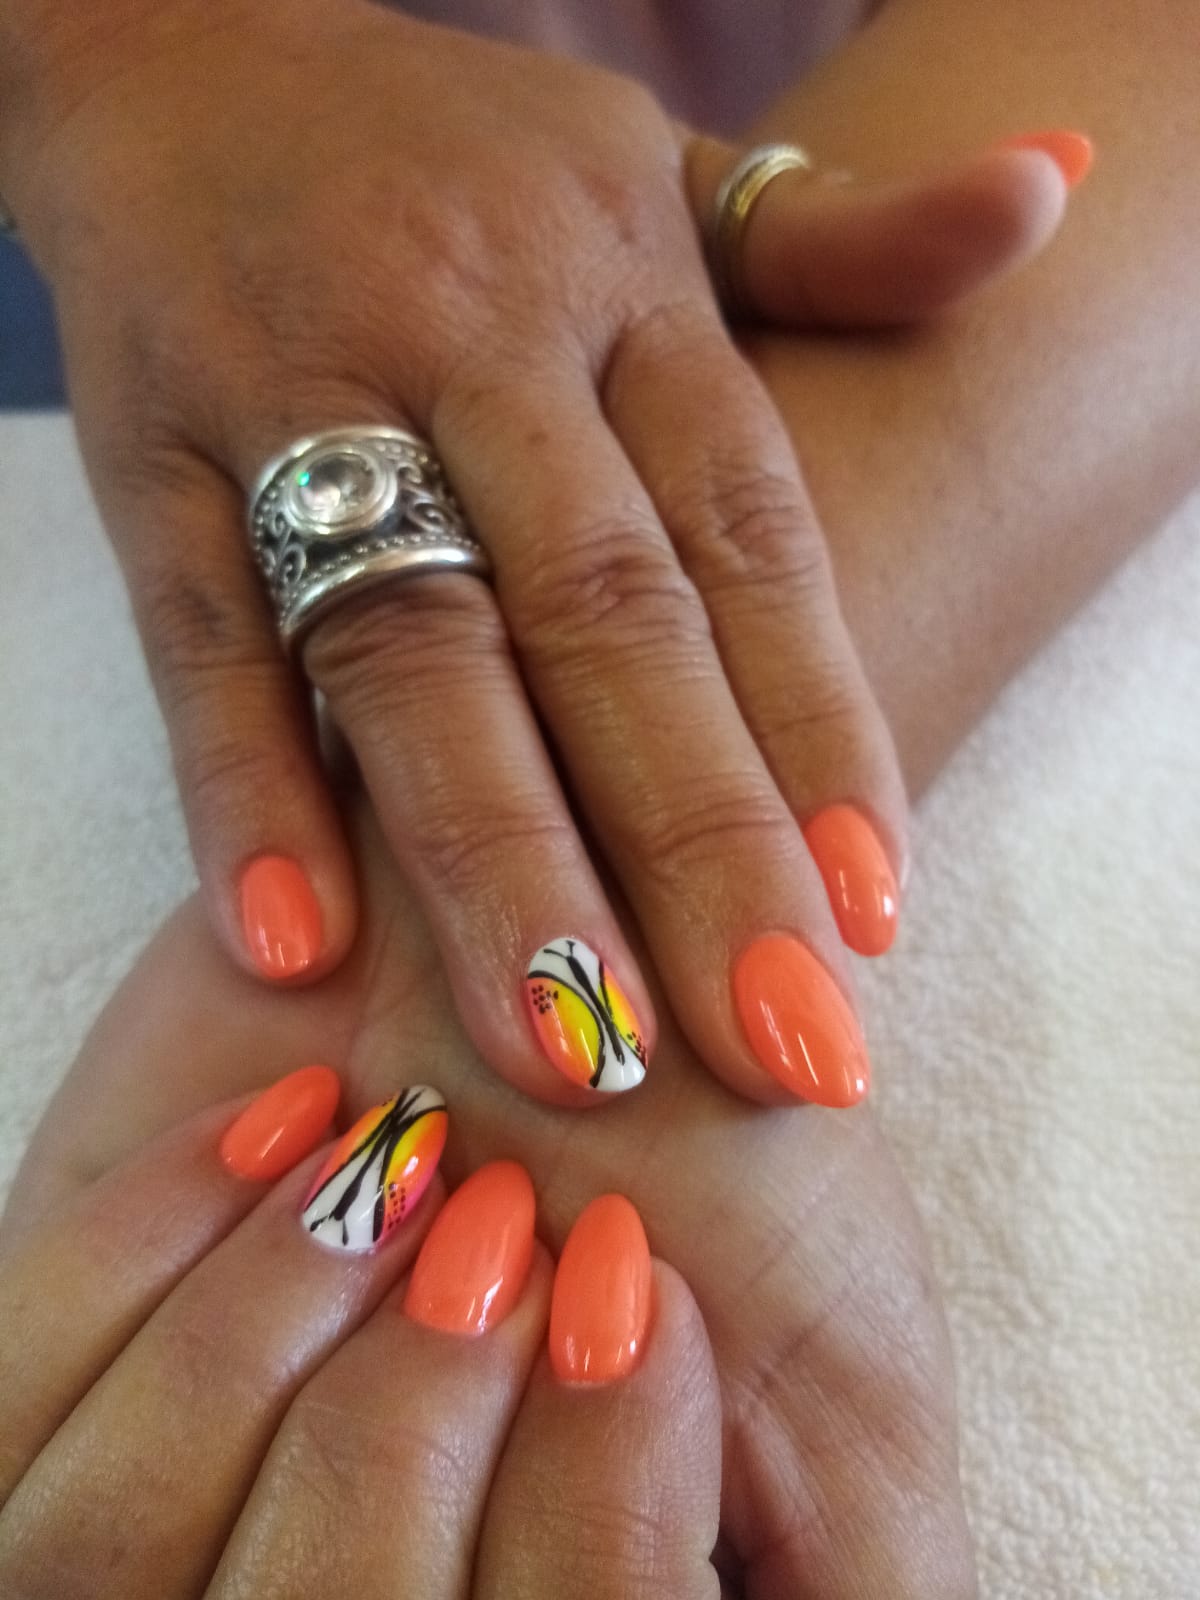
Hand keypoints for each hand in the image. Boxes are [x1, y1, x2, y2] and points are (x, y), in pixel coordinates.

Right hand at [0, 0, 1077, 1108]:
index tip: (873, 915)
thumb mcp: (661, 169)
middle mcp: (477, 346)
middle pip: (603, 618)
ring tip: (569, 1049)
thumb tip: (1050, 205)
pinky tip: (296, 946)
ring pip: (412, 648)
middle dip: (694, 844)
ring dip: (496, 856)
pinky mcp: (149, 450)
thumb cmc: (459, 155)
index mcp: (625, 292)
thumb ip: (842, 235)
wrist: (183, 44)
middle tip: (775, 1049)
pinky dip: (244, 787)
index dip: (819, 722)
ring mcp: (302, 395)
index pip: (748, 531)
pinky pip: (199, 634)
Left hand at [7, 804, 976, 1597]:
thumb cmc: (714, 1175)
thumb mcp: (859, 1413)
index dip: (587, 1533)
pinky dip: (146, 1243)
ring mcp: (155, 1530)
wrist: (557, 951)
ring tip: (394, 1152)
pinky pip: (14, 1399)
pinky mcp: (48, 1390)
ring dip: (270, 1329)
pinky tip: (289, 1122)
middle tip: (508, 1216)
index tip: (637, 1299)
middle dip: (410, 1429)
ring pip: (110, 1554)